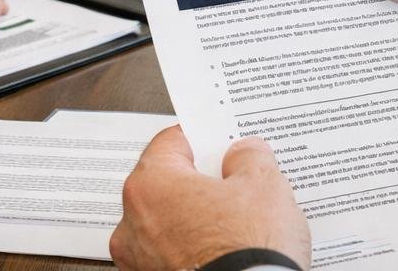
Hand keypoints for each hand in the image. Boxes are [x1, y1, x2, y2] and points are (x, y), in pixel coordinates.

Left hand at [111, 126, 309, 270]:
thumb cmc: (247, 251)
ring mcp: (141, 259)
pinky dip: (193, 247)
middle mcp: (133, 223)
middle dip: (201, 179)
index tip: (221, 140)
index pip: (172, 142)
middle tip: (235, 179)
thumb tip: (245, 154)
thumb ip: (250, 157)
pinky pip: (173, 252)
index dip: (203, 137)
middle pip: (168, 183)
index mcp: (151, 185)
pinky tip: (225, 247)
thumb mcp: (264, 185)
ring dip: (196, 216)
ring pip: (169, 221)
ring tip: (236, 219)